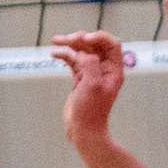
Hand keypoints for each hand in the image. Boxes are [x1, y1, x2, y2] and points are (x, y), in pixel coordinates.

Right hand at [52, 29, 126, 145]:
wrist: (83, 130)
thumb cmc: (92, 112)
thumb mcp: (93, 85)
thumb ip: (90, 64)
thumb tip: (85, 52)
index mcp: (113, 70)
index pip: (111, 44)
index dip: (99, 37)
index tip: (85, 38)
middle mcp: (104, 69)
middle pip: (94, 44)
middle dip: (80, 38)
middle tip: (67, 39)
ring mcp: (91, 73)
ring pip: (82, 50)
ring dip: (69, 44)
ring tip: (56, 41)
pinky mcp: (80, 77)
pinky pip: (72, 60)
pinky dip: (64, 55)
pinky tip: (54, 54)